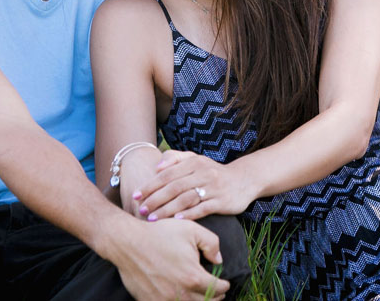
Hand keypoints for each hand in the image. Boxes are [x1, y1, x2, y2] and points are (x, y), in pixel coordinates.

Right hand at [111, 216, 229, 300]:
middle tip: (216, 291)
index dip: (225, 285)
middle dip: (215, 296)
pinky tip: (181, 296)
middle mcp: (181, 294)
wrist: (128, 243)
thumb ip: (211, 243)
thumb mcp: (191, 229)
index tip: (225, 282)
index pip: (218, 289)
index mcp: (193, 277)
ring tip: (201, 295)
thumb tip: (218, 260)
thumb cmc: (160, 234)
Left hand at [134, 150, 254, 220]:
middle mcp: (203, 173)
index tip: (135, 195)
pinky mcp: (222, 201)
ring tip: (152, 218)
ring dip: (167, 209)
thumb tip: (157, 166)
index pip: (167, 174)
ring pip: (186, 199)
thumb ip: (175, 158)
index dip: (150, 184)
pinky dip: (189, 214)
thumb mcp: (196, 160)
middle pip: (174, 187)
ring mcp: (213, 188)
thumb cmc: (213, 172)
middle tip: (140, 209)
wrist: (243, 180)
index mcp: (194, 162)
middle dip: (155, 199)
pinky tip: (176, 220)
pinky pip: (203, 209)